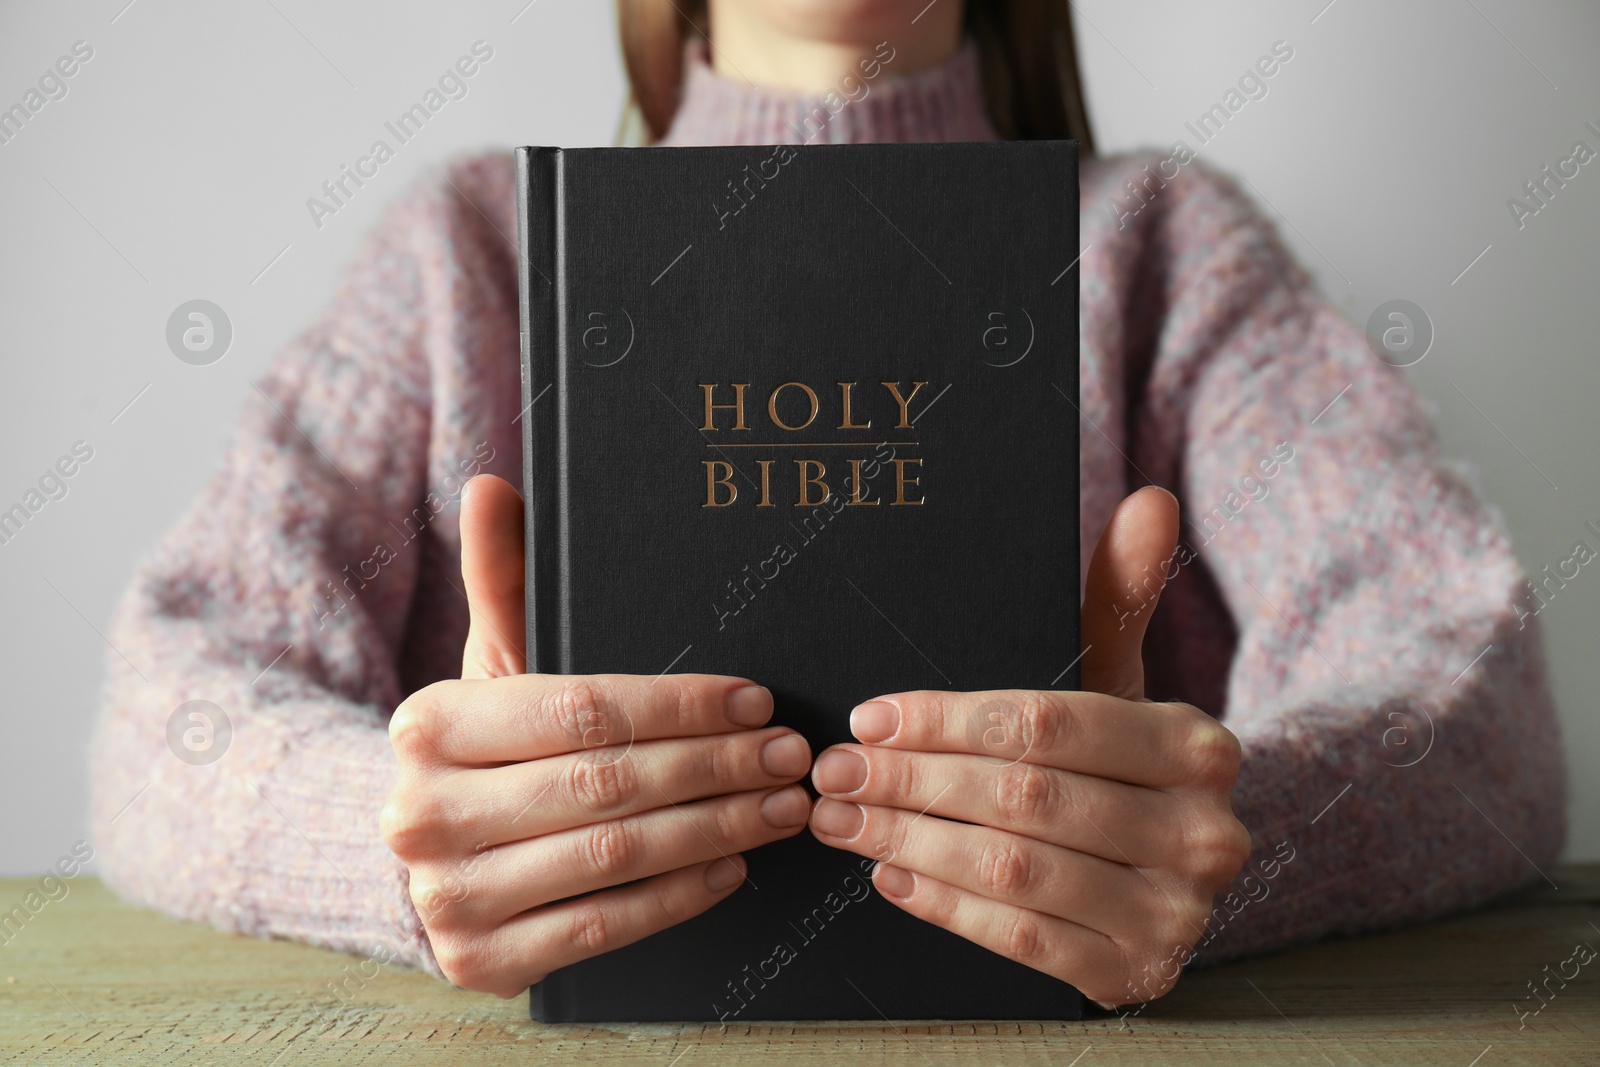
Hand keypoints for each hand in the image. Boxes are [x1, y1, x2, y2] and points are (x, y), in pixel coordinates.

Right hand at [380, 474, 812, 997]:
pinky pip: (602, 927)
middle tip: (789, 753)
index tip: (754, 697)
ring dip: (716, 829)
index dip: (679, 704)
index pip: (580, 708)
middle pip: (605, 782)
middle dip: (715, 765)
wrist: (426, 859)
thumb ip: (501, 579)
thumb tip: (494, 482)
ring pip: (612, 855)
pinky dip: (678, 895)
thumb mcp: (489, 664)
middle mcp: (422, 812)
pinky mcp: (480, 963)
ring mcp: (447, 897)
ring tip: (783, 806)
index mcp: (427, 723)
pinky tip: (732, 866)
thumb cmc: (484, 748)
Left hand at [805, 486, 1249, 1006]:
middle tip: (833, 771)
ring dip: (910, 843)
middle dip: (912, 783)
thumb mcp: (1122, 684)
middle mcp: (1203, 834)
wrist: (1173, 870)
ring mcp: (1175, 915)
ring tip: (842, 821)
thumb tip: (1150, 500)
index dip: (948, 721)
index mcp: (1197, 745)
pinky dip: (943, 906)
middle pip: (1023, 799)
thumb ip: (1120, 596)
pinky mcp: (1137, 975)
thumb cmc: (1122, 761)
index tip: (871, 717)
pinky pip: (1019, 941)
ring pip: (1013, 872)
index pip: (1049, 725)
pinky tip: (890, 874)